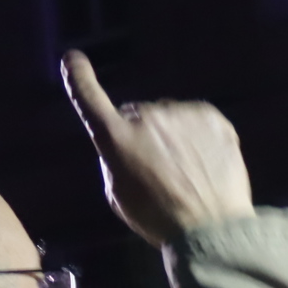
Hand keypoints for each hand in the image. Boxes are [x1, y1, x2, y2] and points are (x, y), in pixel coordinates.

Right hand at [61, 49, 253, 245]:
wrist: (213, 228)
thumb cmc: (159, 218)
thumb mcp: (119, 193)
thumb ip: (115, 158)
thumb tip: (124, 141)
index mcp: (115, 138)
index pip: (90, 99)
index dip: (79, 78)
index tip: (73, 59)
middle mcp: (145, 117)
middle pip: (138, 115)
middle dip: (143, 134)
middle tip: (161, 170)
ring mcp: (181, 114)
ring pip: (170, 117)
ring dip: (173, 135)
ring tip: (188, 171)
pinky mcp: (212, 116)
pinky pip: (197, 118)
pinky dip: (199, 135)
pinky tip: (205, 161)